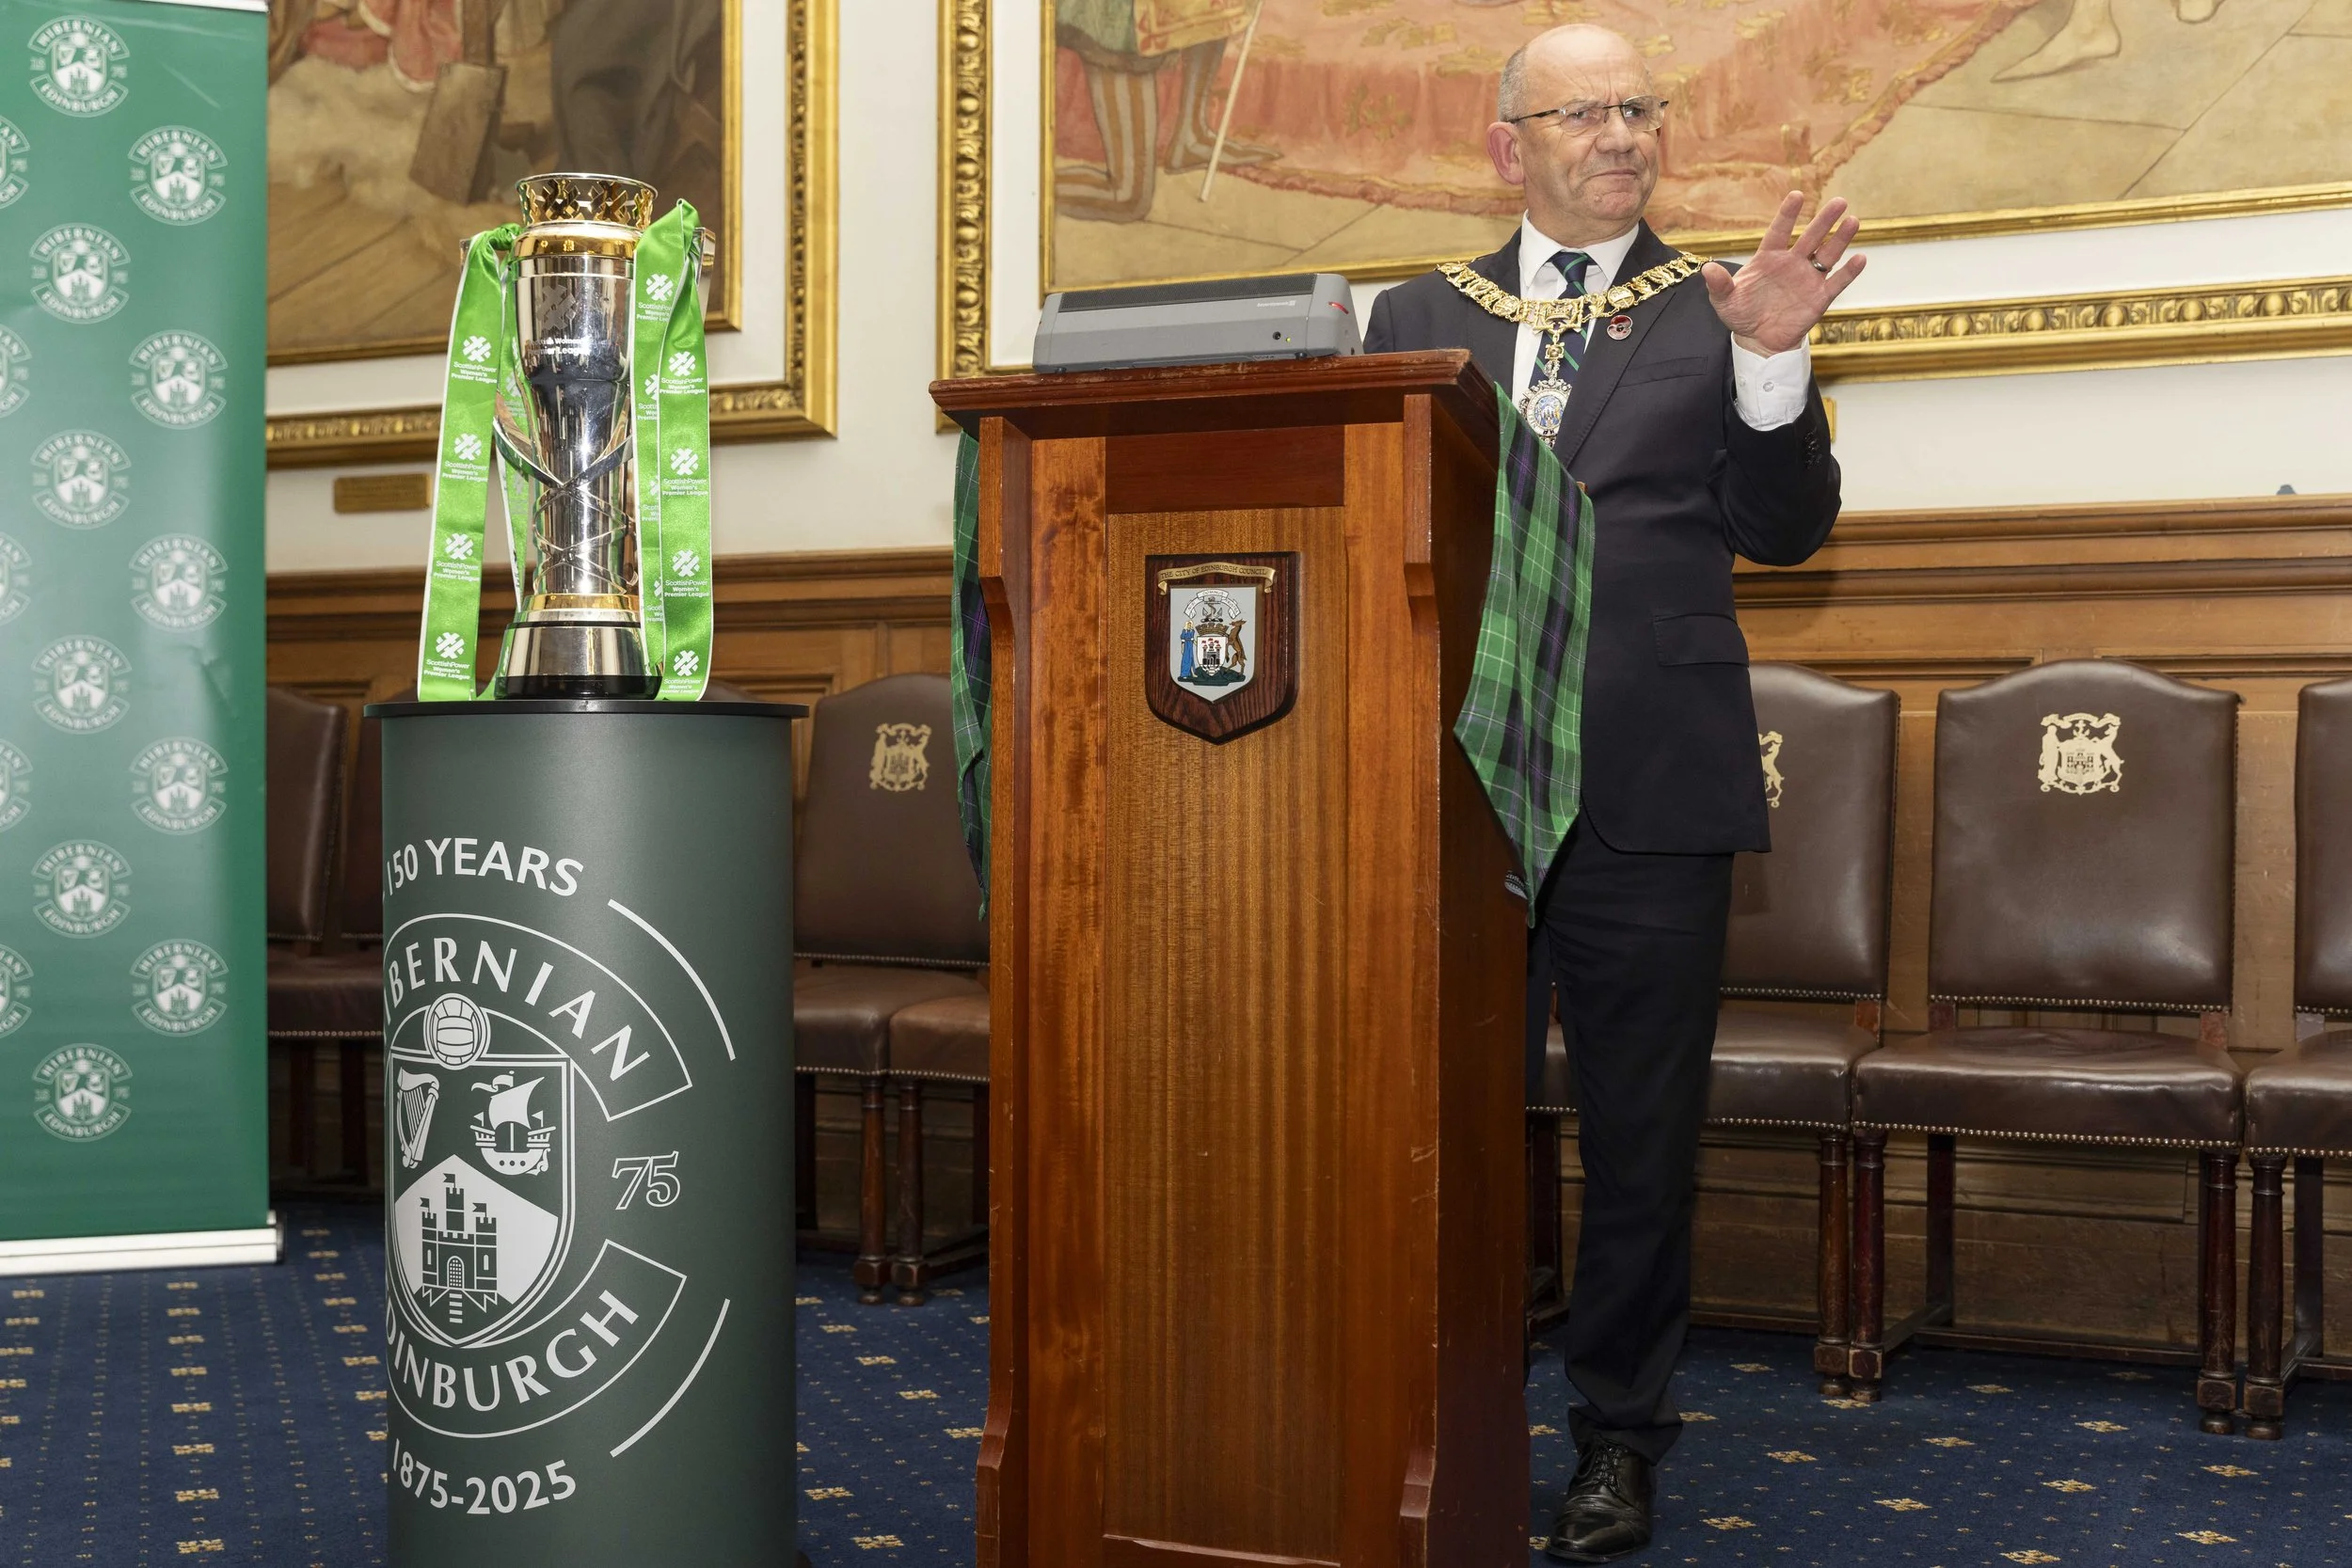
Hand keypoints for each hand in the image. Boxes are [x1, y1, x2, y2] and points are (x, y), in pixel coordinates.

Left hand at [1702, 192, 1864, 355]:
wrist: (1757, 340)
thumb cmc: (1740, 314)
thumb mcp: (1723, 300)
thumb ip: (1719, 284)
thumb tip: (1707, 270)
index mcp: (1768, 258)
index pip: (1779, 231)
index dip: (1788, 214)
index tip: (1798, 195)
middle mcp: (1792, 264)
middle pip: (1811, 237)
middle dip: (1824, 220)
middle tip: (1840, 202)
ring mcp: (1807, 279)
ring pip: (1827, 255)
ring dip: (1840, 239)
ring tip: (1853, 220)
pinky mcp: (1819, 298)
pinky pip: (1836, 283)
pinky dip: (1849, 272)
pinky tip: (1860, 258)